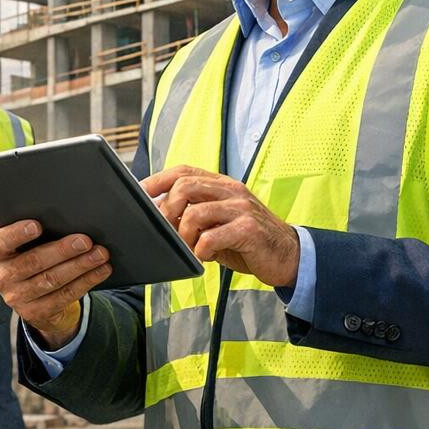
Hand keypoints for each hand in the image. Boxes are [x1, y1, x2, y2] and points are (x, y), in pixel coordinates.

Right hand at [0, 220, 111, 349]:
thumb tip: (68, 220)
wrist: (30, 297)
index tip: (37, 225)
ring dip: (80, 266)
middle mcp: (2, 277)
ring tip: (100, 254)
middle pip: (34, 262)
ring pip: (52, 280)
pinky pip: (64, 296)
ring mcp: (17, 298)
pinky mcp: (35, 313)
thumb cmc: (30, 257)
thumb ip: (35, 234)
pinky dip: (86, 281)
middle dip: (63, 250)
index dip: (18, 234)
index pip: (1, 242)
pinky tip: (101, 270)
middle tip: (85, 241)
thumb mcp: (24, 246)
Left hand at [142, 165, 299, 286]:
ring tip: (188, 248)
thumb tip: (159, 216)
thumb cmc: (248, 240)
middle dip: (167, 210)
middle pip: (184, 186)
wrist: (290, 255)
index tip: (139, 193)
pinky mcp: (249, 229)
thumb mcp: (219, 222)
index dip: (158, 180)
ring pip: (195, 213)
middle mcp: (231, 191)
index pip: (183, 170)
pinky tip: (204, 257)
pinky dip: (201, 250)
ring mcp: (241, 208)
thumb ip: (194, 215)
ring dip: (183, 235)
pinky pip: (212, 237)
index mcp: (222, 185)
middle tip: (166, 230)